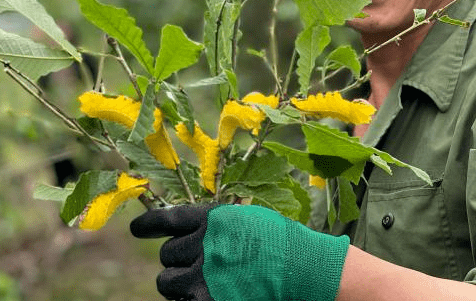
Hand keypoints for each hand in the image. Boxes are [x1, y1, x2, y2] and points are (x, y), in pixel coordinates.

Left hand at [130, 203, 349, 300]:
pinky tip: (207, 295)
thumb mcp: (246, 220)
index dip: (148, 224)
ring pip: (167, 283)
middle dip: (178, 261)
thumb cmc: (280, 242)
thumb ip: (216, 226)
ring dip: (179, 284)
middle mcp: (203, 244)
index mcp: (212, 219)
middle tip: (198, 266)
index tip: (136, 229)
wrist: (302, 267)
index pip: (168, 219)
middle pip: (167, 255)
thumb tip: (189, 235)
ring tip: (204, 284)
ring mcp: (203, 275)